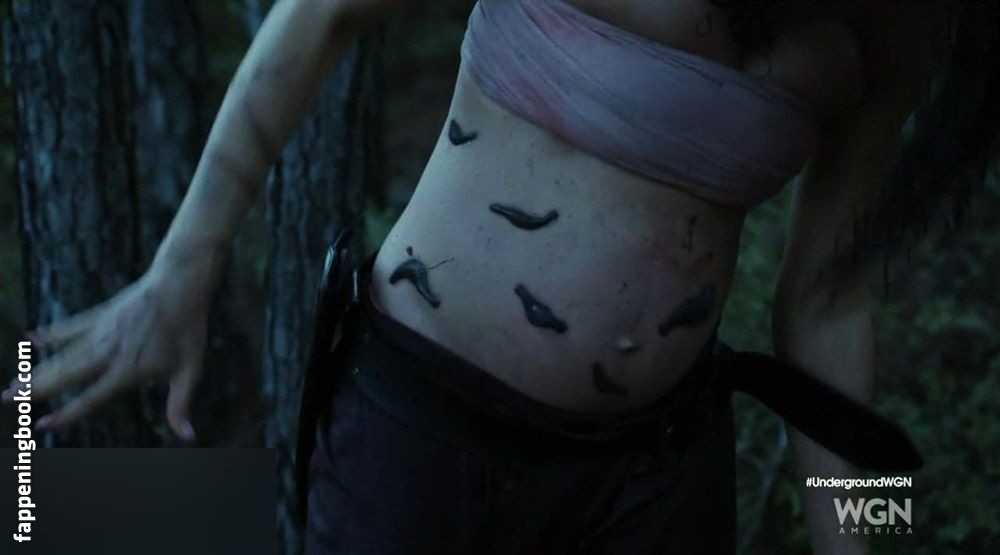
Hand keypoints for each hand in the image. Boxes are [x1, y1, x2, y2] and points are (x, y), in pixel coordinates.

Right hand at [3, 250, 220, 439]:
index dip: (68, 413)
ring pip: (63, 355)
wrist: (181, 284)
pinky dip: (52, 333)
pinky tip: (31, 338)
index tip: (42, 425)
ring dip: (36, 370)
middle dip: (35, 389)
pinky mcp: (100, 314)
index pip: (92, 397)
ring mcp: (101, 331)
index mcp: (129, 369)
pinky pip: (71, 327)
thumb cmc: (189, 330)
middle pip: (66, 375)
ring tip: (11, 384)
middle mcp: (109, 352)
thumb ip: (181, 404)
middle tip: (6, 400)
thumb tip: (189, 437)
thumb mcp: (191, 369)